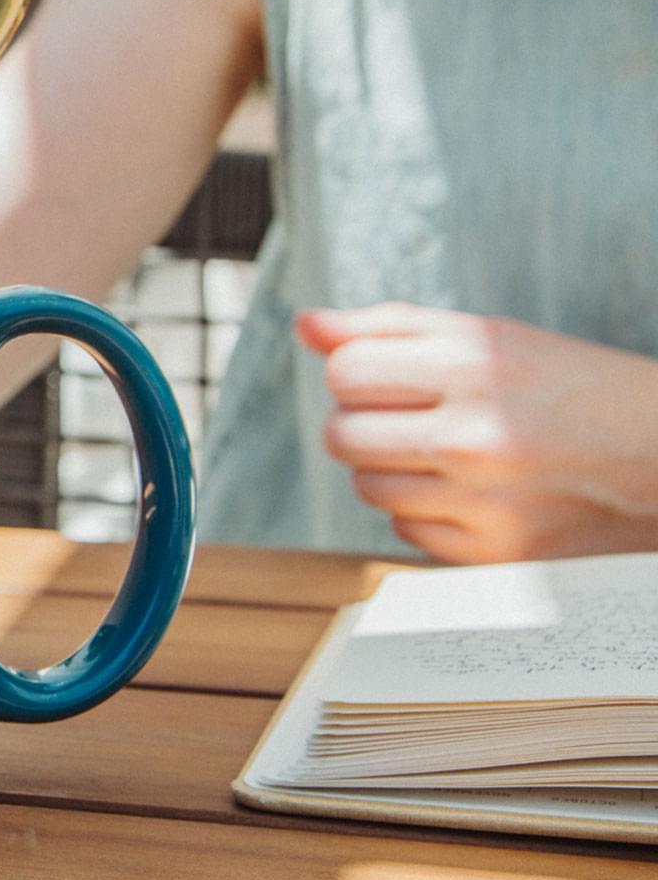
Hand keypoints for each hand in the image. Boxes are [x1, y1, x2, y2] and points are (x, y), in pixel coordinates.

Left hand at [299, 303, 657, 562]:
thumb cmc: (574, 388)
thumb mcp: (492, 338)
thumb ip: (390, 329)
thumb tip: (305, 326)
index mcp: (475, 364)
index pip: (345, 372)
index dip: (357, 374)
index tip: (391, 378)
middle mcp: (476, 434)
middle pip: (343, 435)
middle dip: (363, 424)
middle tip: (412, 417)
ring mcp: (486, 501)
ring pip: (368, 488)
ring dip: (391, 470)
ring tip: (447, 454)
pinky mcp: (498, 554)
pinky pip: (407, 532)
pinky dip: (426, 513)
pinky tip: (472, 493)